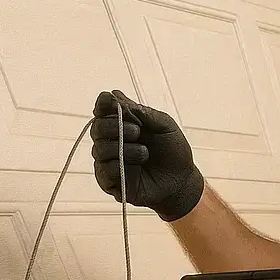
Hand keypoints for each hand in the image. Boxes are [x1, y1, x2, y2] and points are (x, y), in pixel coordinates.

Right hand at [91, 90, 203, 221]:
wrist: (182, 181)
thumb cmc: (173, 152)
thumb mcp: (166, 126)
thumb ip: (145, 112)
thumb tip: (118, 96)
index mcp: (123, 125)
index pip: (103, 111)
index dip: (103, 104)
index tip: (109, 100)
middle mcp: (112, 141)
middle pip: (97, 128)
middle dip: (113, 126)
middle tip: (137, 131)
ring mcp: (109, 162)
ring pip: (99, 149)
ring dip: (123, 148)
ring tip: (144, 153)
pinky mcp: (110, 182)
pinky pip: (103, 171)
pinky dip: (117, 166)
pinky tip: (135, 166)